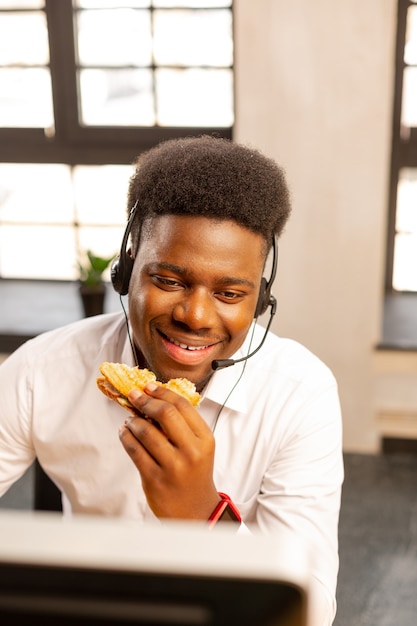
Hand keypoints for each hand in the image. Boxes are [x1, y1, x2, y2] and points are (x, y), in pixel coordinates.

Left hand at [119, 383, 219, 519]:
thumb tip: (154, 397)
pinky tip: (124, 433)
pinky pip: (134, 451)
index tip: (149, 387)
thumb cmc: (195, 472)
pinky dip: (126, 437)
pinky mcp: (154, 479)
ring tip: (130, 419)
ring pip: (146, 431)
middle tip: (135, 395)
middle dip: (146, 401)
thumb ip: (183, 425)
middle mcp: (191, 451)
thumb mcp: (199, 447)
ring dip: (133, 420)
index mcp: (204, 439)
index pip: (182, 405)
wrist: (195, 510)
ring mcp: (172, 466)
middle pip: (165, 414)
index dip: (162, 392)